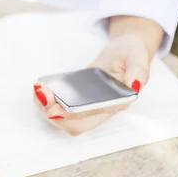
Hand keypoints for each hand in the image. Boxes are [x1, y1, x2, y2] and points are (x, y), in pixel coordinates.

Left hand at [33, 16, 164, 135]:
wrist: (126, 51)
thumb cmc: (132, 53)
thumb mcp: (138, 55)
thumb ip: (138, 70)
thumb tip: (134, 85)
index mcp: (118, 102)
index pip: (93, 116)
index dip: (72, 116)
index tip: (53, 109)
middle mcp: (103, 110)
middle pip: (75, 125)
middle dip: (54, 114)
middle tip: (41, 94)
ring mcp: (90, 108)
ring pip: (65, 121)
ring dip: (47, 110)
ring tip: (38, 90)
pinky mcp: (79, 102)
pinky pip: (61, 110)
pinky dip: (47, 103)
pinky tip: (41, 87)